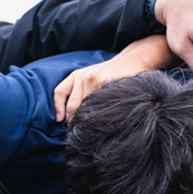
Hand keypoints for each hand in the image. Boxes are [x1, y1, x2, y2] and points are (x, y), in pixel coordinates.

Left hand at [52, 36, 173, 121]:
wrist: (133, 59)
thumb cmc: (110, 73)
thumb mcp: (90, 77)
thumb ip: (78, 92)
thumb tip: (65, 118)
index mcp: (76, 75)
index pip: (60, 92)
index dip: (58, 109)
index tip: (60, 122)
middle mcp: (83, 76)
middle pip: (72, 106)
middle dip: (74, 121)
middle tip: (79, 133)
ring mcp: (95, 78)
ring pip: (85, 107)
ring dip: (87, 121)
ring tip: (91, 130)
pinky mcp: (108, 82)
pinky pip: (99, 104)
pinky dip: (100, 114)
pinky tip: (103, 120)